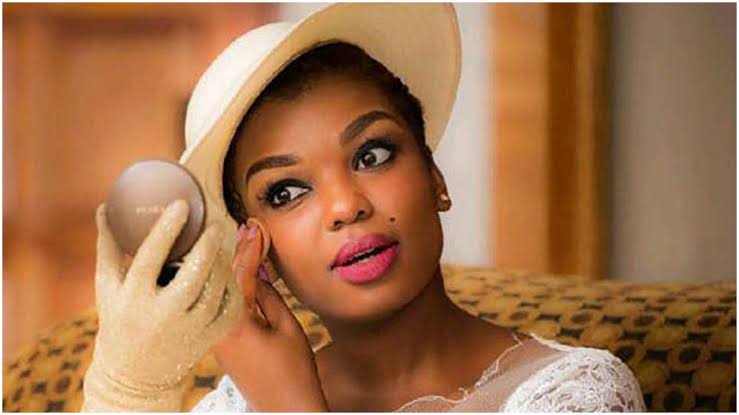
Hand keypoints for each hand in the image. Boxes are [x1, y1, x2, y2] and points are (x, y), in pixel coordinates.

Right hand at [82, 200, 242, 411]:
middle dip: (208, 246)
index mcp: (133, 298)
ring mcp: (188, 330)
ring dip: (222, 264)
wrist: (135, 374)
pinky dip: (232, 288)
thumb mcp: (108, 287)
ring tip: (221, 246)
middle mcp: (162, 315)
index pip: (149, 257)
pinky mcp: (209, 339)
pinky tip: (228, 272)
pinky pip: (229, 309)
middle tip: (216, 224)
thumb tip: (104, 207)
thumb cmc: (120, 319)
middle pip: (192, 276)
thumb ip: (109, 247)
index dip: (166, 229)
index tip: (181, 205)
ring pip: (214, 292)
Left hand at [212, 219, 327, 411]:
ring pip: (220, 293)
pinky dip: (231, 289)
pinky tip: (239, 276)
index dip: (250, 247)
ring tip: (242, 242)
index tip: (255, 227)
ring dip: (231, 268)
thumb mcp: (287, 327)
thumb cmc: (292, 373)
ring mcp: (216, 338)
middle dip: (237, 252)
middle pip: (224, 280)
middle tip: (247, 228)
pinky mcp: (220, 345)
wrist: (285, 409)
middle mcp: (217, 328)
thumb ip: (269, 296)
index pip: (240, 274)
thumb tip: (257, 274)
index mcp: (233, 322)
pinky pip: (222, 308)